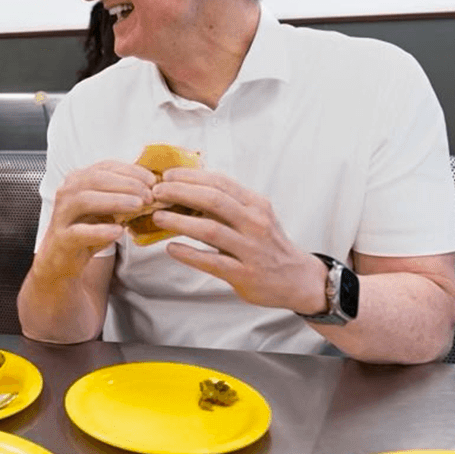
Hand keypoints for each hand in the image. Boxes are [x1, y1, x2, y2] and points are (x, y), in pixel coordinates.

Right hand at [40, 160, 155, 276]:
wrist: (62, 258)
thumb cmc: (87, 229)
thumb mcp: (107, 209)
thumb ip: (123, 196)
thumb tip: (153, 189)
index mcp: (79, 180)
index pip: (106, 167)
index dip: (131, 171)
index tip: (152, 180)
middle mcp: (67, 192)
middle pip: (96, 179)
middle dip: (126, 185)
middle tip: (149, 195)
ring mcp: (62, 214)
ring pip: (85, 200)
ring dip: (115, 201)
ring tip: (138, 206)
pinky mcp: (62, 238)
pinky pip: (79, 231)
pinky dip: (100, 230)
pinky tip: (119, 231)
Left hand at [148, 168, 326, 313]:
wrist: (297, 279)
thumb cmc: (268, 244)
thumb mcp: (255, 217)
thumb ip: (227, 204)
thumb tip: (187, 188)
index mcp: (256, 204)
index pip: (220, 182)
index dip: (190, 176)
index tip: (167, 175)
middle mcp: (255, 223)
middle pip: (213, 200)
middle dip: (180, 192)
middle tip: (156, 193)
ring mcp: (250, 249)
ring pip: (210, 230)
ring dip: (179, 221)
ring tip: (158, 217)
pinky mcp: (244, 274)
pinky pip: (211, 261)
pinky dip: (189, 253)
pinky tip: (171, 248)